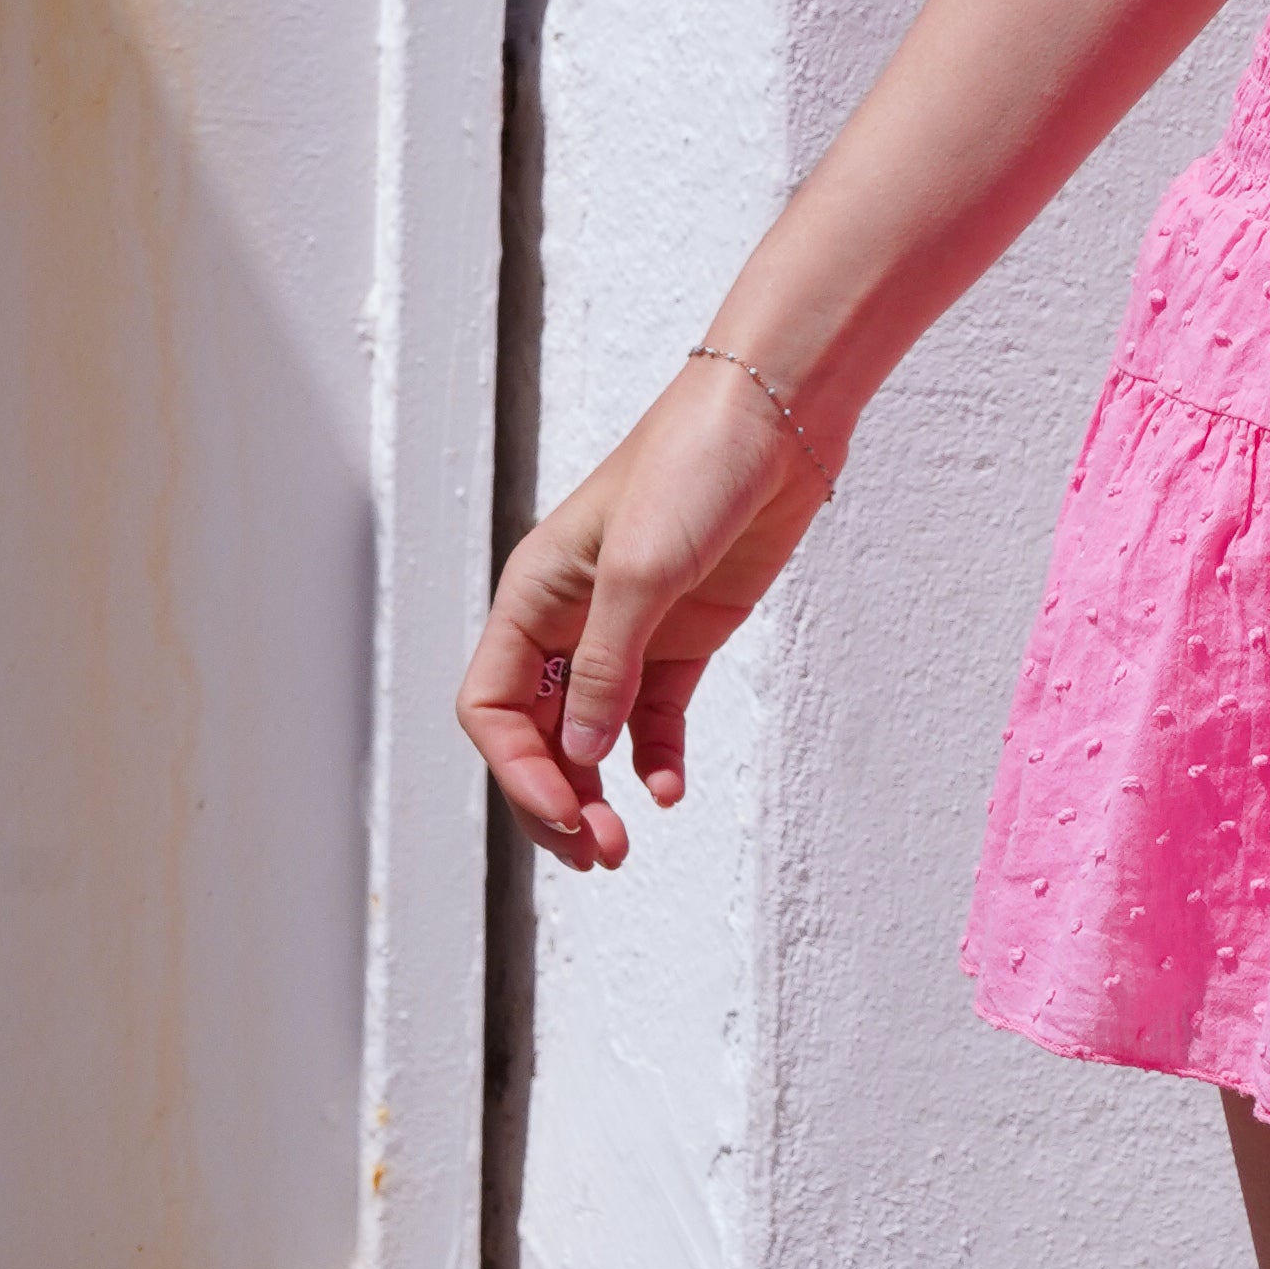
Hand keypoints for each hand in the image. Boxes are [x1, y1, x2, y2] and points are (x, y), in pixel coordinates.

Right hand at [457, 356, 839, 870]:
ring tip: (621, 844)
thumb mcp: (643, 569)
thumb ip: (610, 666)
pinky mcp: (683, 636)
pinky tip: (668, 790)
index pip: (491, 704)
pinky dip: (652, 759)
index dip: (514, 766)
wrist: (778, 415)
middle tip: (596, 852)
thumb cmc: (695, 464)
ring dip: (596, 792)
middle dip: (553, 797)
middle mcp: (569, 618)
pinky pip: (651, 717)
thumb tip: (581, 753)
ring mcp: (628, 630)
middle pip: (535, 733)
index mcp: (533, 595)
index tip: (561, 809)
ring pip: (591, 735)